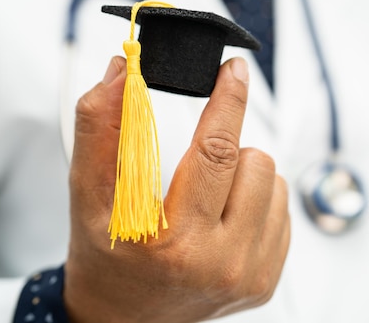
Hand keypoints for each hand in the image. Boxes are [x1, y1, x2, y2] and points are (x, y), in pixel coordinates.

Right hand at [64, 57, 289, 322]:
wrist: (122, 317)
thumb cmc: (105, 256)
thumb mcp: (87, 194)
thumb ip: (101, 128)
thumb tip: (121, 72)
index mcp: (176, 241)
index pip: (216, 151)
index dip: (228, 100)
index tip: (235, 69)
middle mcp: (221, 263)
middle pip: (254, 162)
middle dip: (228, 144)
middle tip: (198, 160)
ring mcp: (248, 275)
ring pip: (274, 182)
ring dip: (243, 174)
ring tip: (207, 196)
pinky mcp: (265, 281)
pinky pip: (281, 211)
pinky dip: (255, 200)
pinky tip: (223, 218)